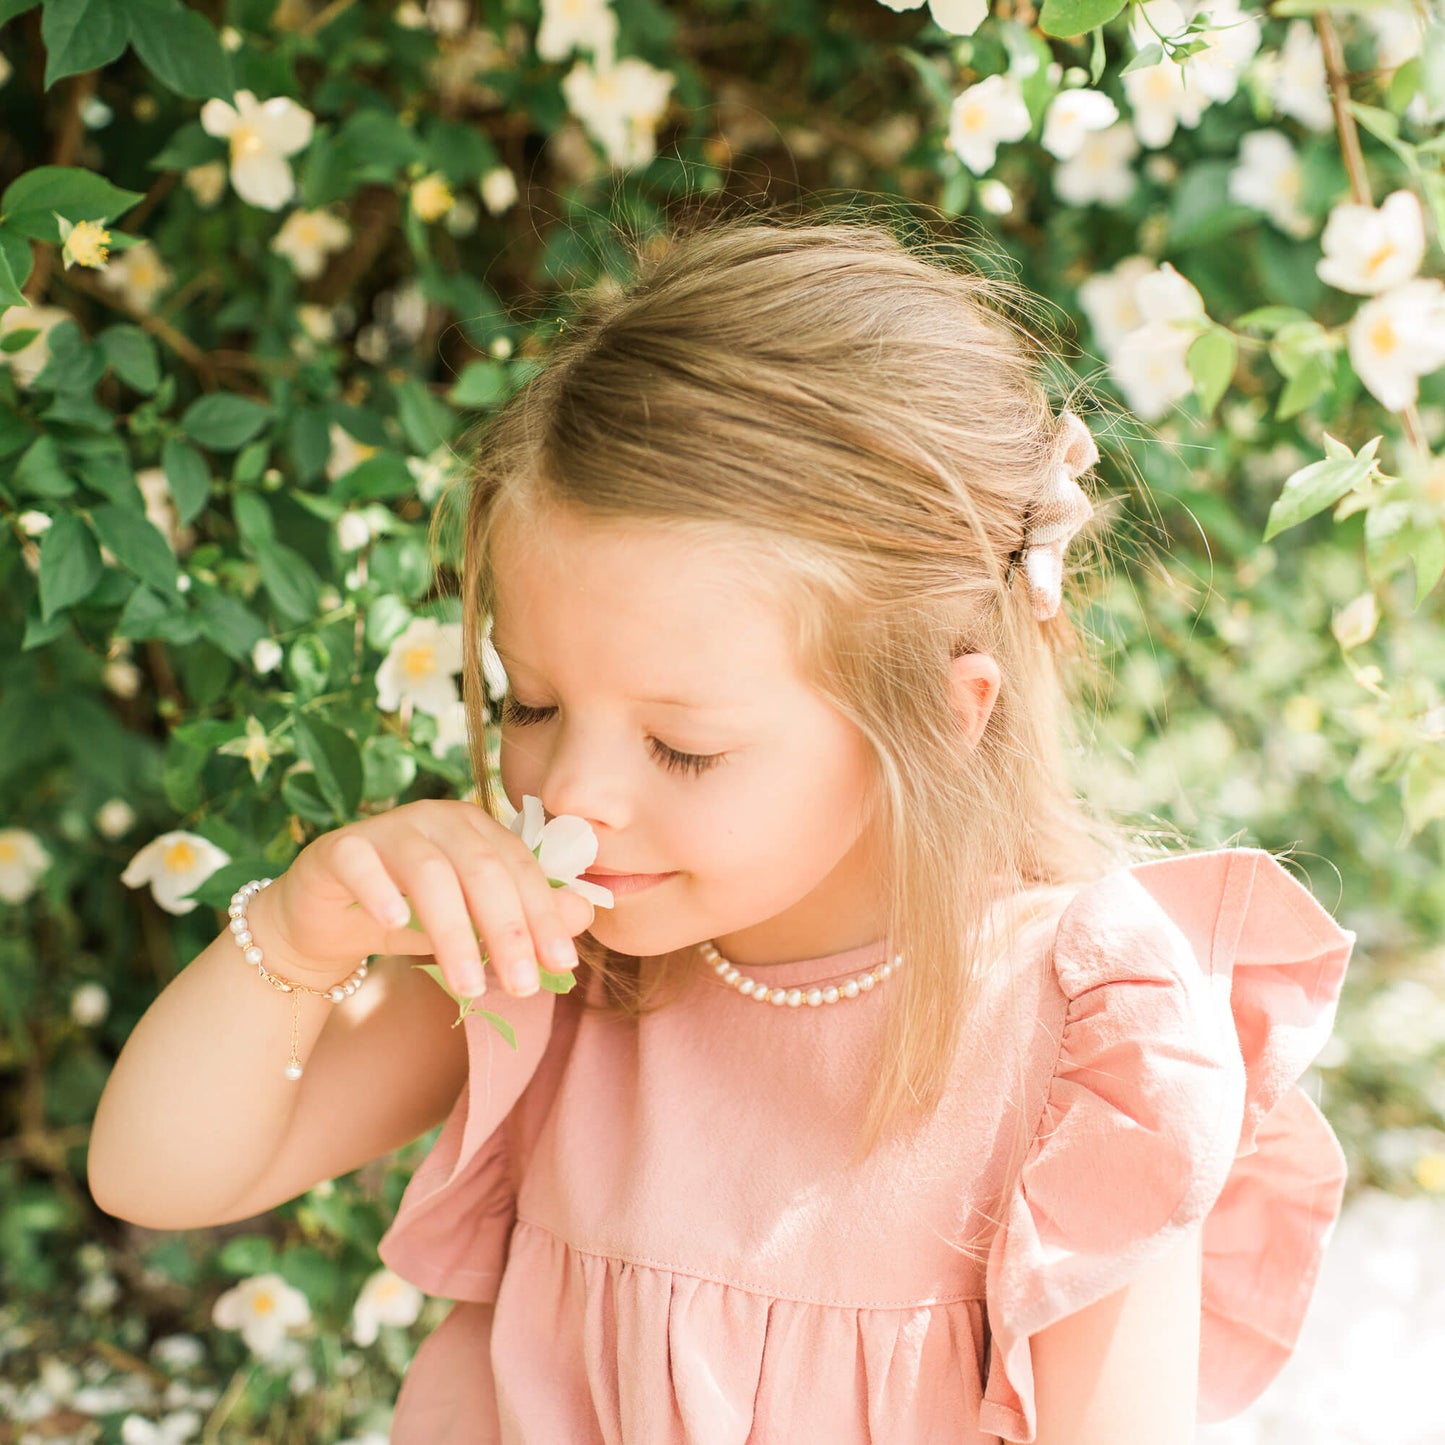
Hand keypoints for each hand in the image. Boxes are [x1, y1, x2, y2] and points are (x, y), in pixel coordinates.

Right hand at [247, 798, 597, 999]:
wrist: (329, 920)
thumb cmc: (412, 918)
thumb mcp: (471, 925)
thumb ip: (523, 918)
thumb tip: (583, 916)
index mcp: (479, 829)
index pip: (521, 869)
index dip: (544, 915)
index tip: (564, 965)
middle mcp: (438, 818)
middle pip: (483, 870)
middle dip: (509, 930)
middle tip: (524, 987)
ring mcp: (387, 828)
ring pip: (430, 873)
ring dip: (454, 932)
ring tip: (469, 985)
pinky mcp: (340, 848)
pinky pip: (361, 863)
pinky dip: (380, 891)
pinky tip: (395, 923)